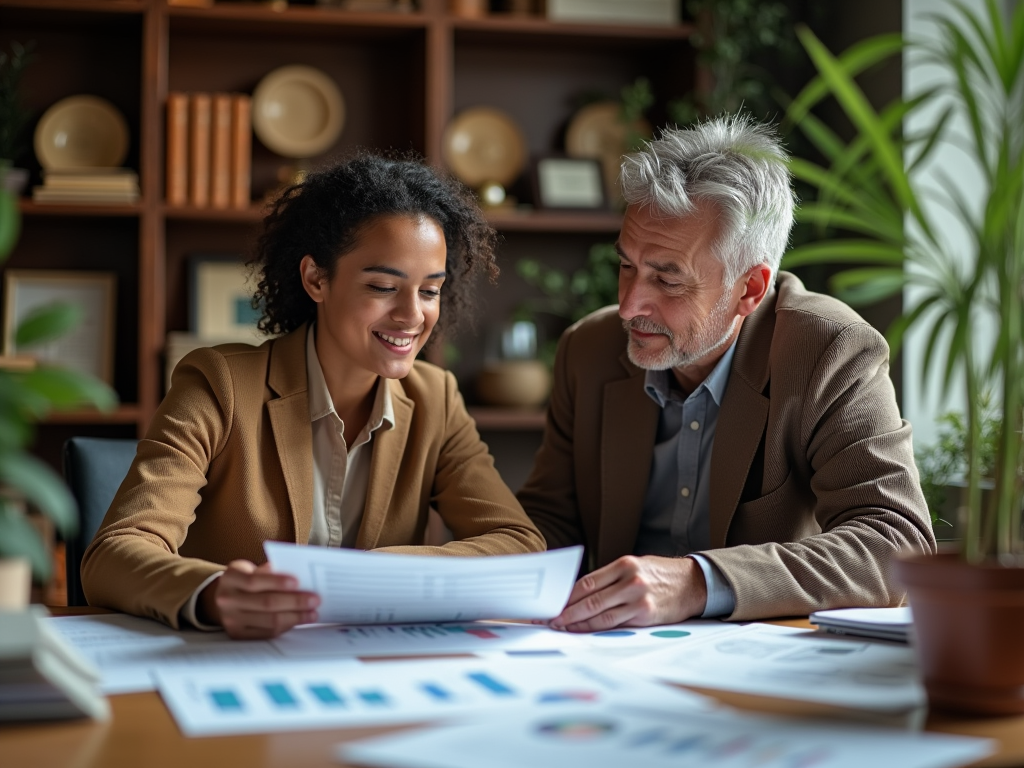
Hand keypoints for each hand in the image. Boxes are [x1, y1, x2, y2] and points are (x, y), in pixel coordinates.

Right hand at [199, 560, 320, 639]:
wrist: (224, 597)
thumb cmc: (246, 579)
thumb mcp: (252, 569)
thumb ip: (270, 571)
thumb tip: (300, 575)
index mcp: (231, 578)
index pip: (254, 581)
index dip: (277, 582)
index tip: (298, 582)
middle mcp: (227, 600)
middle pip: (266, 603)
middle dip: (294, 601)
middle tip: (315, 599)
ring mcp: (231, 620)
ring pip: (270, 621)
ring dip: (296, 617)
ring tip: (313, 613)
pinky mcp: (239, 635)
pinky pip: (268, 633)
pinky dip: (287, 626)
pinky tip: (299, 620)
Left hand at [548, 555, 706, 632]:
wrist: (694, 584)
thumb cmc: (662, 575)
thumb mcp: (636, 566)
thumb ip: (611, 579)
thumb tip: (581, 594)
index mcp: (625, 564)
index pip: (588, 582)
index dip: (568, 595)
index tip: (554, 603)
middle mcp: (630, 580)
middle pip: (589, 599)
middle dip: (567, 611)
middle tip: (551, 619)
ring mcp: (638, 598)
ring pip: (599, 614)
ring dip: (578, 623)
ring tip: (563, 627)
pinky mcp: (645, 615)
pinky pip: (614, 623)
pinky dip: (596, 628)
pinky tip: (585, 630)